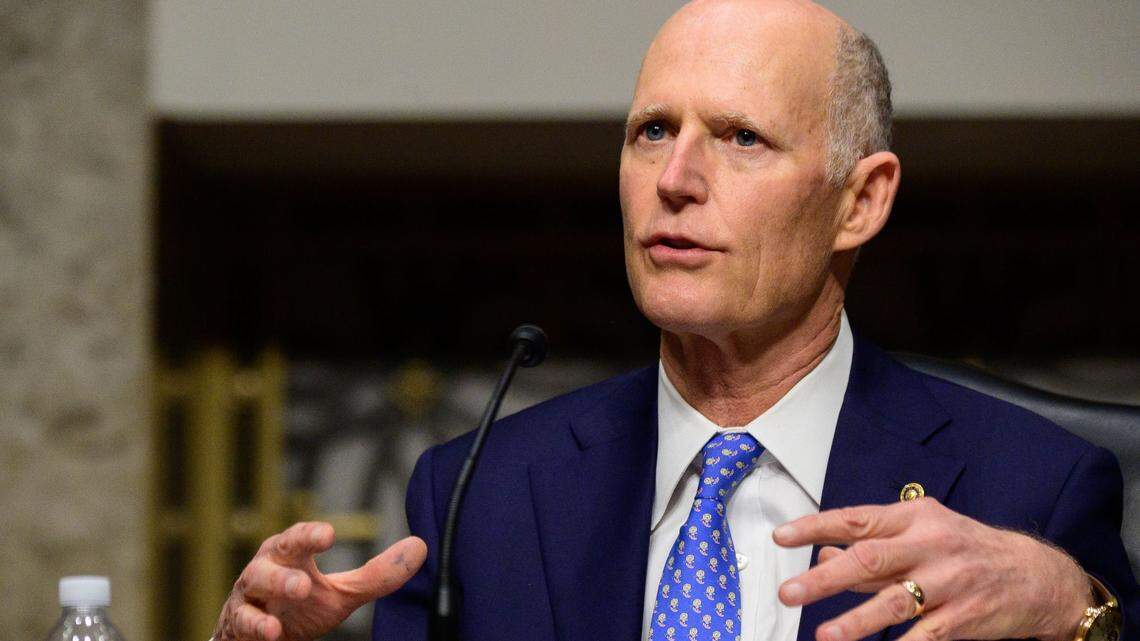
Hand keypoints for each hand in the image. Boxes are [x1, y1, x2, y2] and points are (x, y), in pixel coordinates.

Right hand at [213, 521, 426, 640]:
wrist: (260, 638)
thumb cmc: (300, 608)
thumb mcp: (341, 594)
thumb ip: (377, 575)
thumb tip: (420, 547)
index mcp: (291, 553)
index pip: (300, 537)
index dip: (311, 535)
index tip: (328, 535)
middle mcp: (267, 566)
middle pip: (273, 556)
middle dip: (288, 566)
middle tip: (305, 582)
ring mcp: (249, 594)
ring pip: (254, 583)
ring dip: (273, 588)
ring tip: (296, 594)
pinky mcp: (237, 622)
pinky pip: (242, 620)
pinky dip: (255, 625)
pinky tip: (271, 632)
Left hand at [773, 498, 1092, 640]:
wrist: (1037, 575)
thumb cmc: (966, 550)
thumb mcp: (920, 532)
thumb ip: (872, 545)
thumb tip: (822, 550)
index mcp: (913, 518)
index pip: (855, 519)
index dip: (815, 527)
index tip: (781, 537)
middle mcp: (929, 545)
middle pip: (869, 559)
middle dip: (825, 578)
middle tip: (789, 593)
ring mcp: (948, 582)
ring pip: (894, 602)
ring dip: (856, 621)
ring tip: (824, 635)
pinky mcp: (964, 618)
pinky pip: (926, 636)